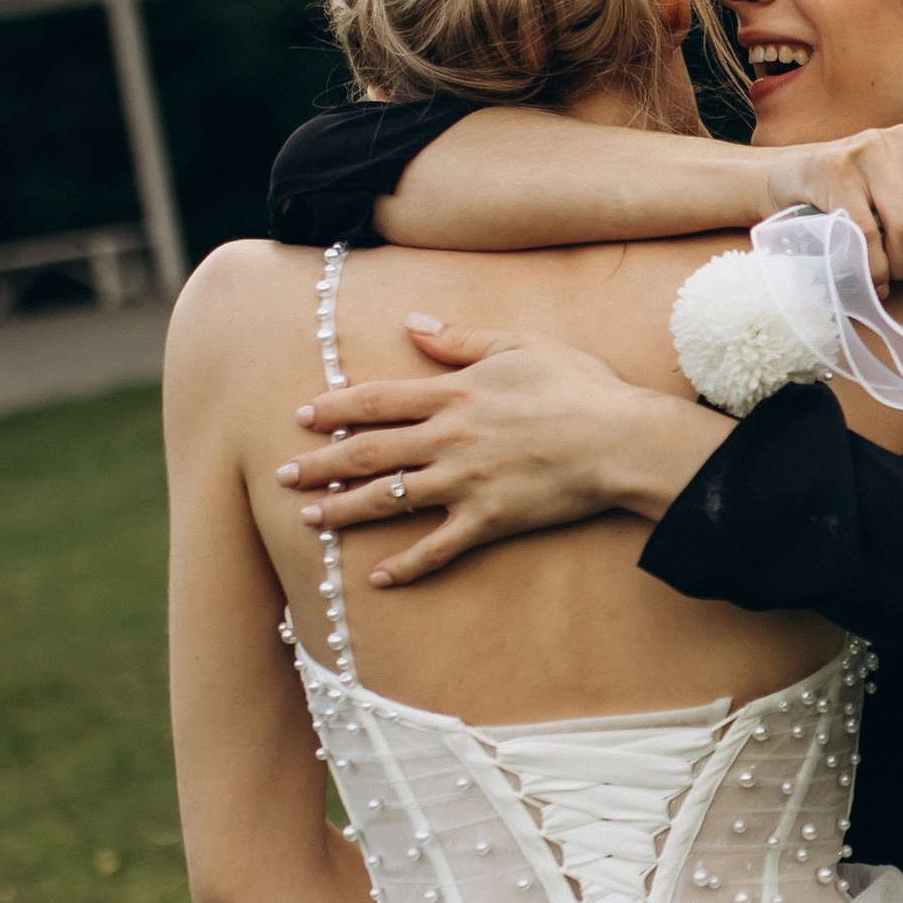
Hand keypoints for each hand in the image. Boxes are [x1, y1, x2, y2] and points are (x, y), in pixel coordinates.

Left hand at [276, 317, 732, 584]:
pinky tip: (377, 578)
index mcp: (454, 393)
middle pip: (369, 452)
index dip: (334, 408)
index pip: (377, 400)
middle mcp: (449, 439)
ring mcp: (466, 483)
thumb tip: (414, 323)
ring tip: (308, 518)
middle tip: (282, 474)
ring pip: (391, 499)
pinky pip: (438, 548)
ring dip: (344, 510)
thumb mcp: (520, 345)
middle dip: (320, 463)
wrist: (621, 440)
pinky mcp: (489, 520)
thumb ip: (461, 338)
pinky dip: (407, 566)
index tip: (301, 416)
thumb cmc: (580, 387)